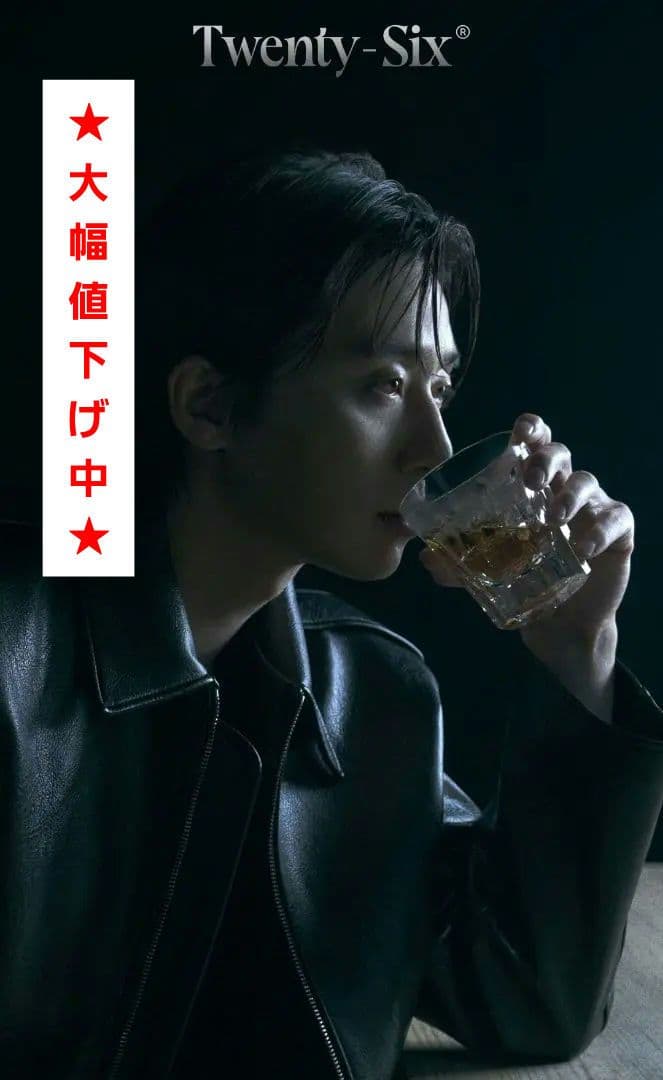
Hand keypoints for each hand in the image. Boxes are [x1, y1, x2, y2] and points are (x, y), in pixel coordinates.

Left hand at [419, 412, 634, 641]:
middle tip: (530, 480)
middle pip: (560, 454)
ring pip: (587, 482)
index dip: (531, 429)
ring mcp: (592, 507)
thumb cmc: (525, 578)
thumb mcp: (488, 570)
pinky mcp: (617, 532)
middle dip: (545, 459)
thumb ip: (457, 564)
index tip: (520, 433)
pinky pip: (616, 519)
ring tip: (552, 519)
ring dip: (569, 495)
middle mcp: (563, 487)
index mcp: (532, 485)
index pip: (535, 443)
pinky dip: (600, 529)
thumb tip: (426, 558)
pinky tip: (584, 546)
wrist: (561, 622)